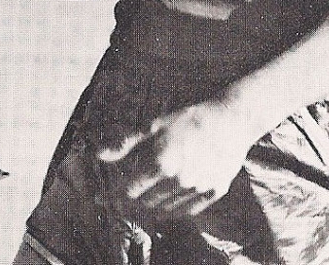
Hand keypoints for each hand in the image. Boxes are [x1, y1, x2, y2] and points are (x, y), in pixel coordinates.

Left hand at [96, 99, 252, 220]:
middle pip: (146, 202)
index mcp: (161, 162)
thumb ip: (125, 143)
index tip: (105, 197)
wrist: (230, 119)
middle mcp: (179, 180)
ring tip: (153, 189)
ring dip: (153, 203)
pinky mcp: (214, 192)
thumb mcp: (154, 124)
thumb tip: (98, 156)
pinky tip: (172, 194)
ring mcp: (198, 188)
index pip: (129, 190)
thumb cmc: (189, 118)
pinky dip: (175, 207)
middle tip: (131, 189)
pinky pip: (187, 211)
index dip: (116, 194)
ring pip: (165, 209)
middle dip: (134, 198)